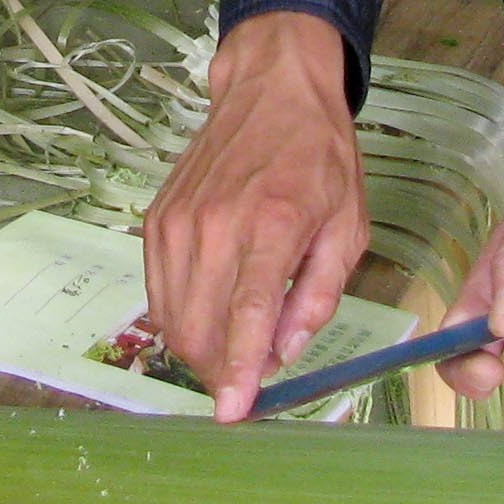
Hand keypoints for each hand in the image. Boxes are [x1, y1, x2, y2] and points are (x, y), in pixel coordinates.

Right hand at [144, 13, 366, 421]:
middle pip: (199, 328)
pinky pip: (158, 292)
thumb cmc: (320, 156)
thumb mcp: (348, 225)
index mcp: (274, 223)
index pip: (246, 313)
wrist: (270, 91)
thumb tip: (285, 351)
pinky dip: (181, 317)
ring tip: (236, 341)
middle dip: (221, 370)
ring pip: (172, 318)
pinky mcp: (156, 220)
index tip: (234, 413)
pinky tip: (212, 310)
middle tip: (253, 374)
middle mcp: (215, 223)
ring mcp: (178, 222)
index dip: (238, 370)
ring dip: (199, 349)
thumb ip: (317, 293)